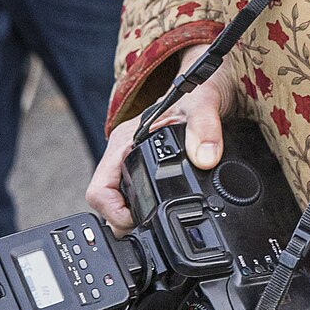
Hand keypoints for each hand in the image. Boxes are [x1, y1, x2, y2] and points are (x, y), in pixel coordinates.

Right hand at [87, 48, 236, 232]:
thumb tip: (205, 158)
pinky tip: (165, 213)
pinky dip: (146, 208)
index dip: (113, 213)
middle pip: (108, 202)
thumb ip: (205, 128)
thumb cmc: (201, 88)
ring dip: (135, 215)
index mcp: (126, 140)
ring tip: (159, 223)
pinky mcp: (147, 166)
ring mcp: (134, 160)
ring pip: (121, 200)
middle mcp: (125, 152)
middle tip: (153, 228)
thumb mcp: (205, 105)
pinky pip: (137, 194)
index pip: (99, 190)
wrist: (210, 80)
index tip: (137, 221)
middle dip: (125, 220)